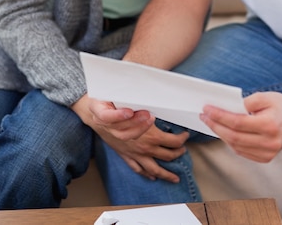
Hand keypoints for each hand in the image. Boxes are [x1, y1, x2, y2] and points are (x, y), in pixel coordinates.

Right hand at [72, 95, 188, 181]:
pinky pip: (138, 169)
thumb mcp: (130, 104)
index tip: (185, 134)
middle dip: (178, 153)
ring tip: (175, 178)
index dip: (181, 138)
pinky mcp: (125, 156)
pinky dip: (147, 174)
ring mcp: (134, 154)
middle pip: (167, 156)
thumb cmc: (115, 108)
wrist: (95, 115)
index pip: (172, 141)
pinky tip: (152, 176)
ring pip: (154, 169)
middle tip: (183, 149)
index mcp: (148, 135)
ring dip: (167, 173)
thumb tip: (151, 114)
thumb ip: (145, 110)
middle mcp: (143, 147)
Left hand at [200, 91, 281, 162]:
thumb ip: (245, 102)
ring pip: (236, 146)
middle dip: (215, 126)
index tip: (207, 109)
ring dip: (221, 134)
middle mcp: (270, 142)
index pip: (237, 123)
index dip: (219, 116)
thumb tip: (225, 108)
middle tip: (204, 116)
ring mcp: (268, 153)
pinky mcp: (266, 158)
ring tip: (211, 123)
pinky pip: (242, 151)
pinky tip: (223, 132)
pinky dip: (230, 142)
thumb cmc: (280, 105)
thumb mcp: (264, 96)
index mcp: (269, 125)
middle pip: (234, 136)